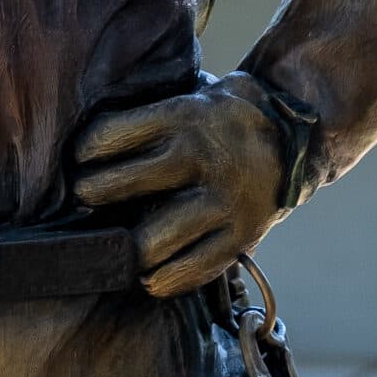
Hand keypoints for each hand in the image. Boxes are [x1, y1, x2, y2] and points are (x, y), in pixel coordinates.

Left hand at [70, 75, 289, 298]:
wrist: (296, 136)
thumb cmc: (225, 118)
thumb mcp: (192, 97)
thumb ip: (152, 117)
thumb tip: (91, 144)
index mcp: (184, 115)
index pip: (112, 136)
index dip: (86, 151)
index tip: (80, 159)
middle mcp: (202, 157)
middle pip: (121, 185)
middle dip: (92, 193)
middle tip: (87, 197)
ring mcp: (222, 201)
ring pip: (150, 242)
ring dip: (128, 246)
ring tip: (122, 242)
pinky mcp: (241, 236)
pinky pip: (189, 271)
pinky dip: (163, 278)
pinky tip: (151, 273)